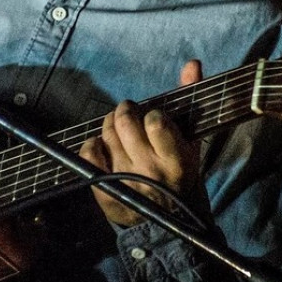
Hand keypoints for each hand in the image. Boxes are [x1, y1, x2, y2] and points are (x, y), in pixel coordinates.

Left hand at [80, 59, 204, 226]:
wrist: (166, 218)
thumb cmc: (179, 171)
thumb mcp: (191, 139)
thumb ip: (189, 98)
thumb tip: (192, 63)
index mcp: (175, 159)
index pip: (155, 122)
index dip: (151, 114)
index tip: (153, 118)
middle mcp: (149, 171)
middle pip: (125, 123)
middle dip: (126, 110)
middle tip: (130, 112)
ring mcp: (124, 181)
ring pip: (106, 135)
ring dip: (111, 125)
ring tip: (119, 128)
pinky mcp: (105, 190)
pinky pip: (89, 154)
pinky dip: (94, 143)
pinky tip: (105, 145)